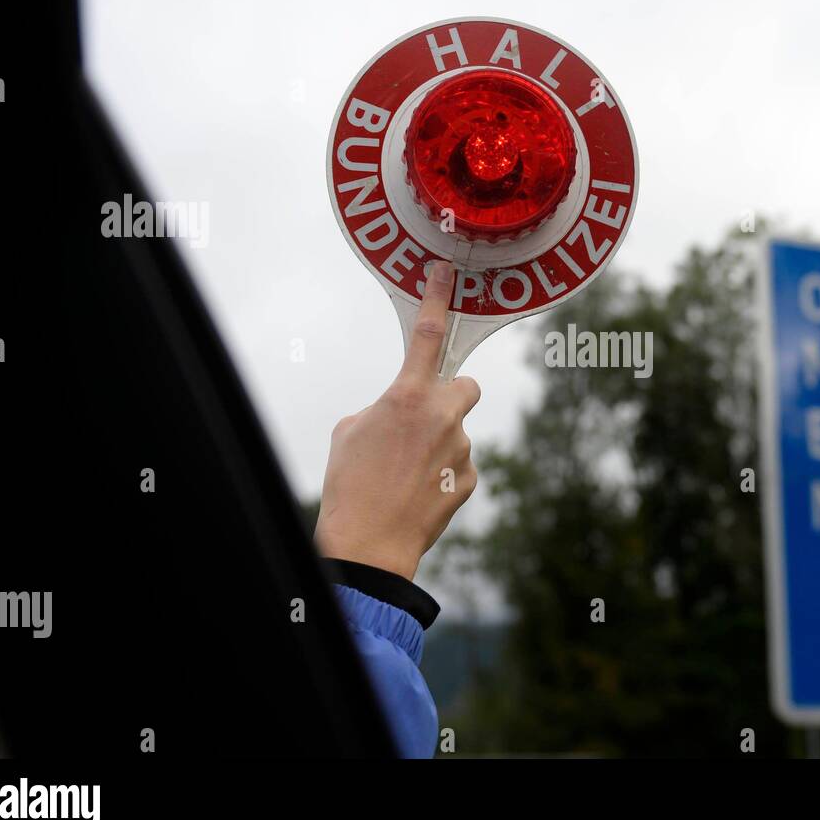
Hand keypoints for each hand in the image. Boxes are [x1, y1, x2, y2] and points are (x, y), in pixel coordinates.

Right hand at [314, 260, 479, 579]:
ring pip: (457, 432)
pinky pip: (460, 465)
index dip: (438, 299)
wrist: (368, 545)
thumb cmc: (349, 486)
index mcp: (407, 396)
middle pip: (465, 386)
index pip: (427, 334)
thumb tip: (400, 414)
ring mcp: (461, 449)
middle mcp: (443, 416)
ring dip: (439, 444)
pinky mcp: (470, 479)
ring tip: (405, 475)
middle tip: (423, 419)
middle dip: (450, 396)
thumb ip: (382, 409)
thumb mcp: (350, 432)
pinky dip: (444, 474)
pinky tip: (419, 493)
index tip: (447, 274)